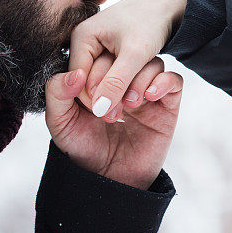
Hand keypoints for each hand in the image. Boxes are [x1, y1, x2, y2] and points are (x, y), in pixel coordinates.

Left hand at [44, 58, 182, 189]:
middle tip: (106, 105)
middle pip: (129, 54)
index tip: (87, 94)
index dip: (94, 66)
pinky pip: (174, 80)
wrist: (111, 180)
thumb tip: (74, 73)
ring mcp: (147, 92)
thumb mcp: (61, 123)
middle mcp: (125, 80)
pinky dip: (163, 83)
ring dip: (140, 79)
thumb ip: (57, 95)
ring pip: (153, 63)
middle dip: (117, 76)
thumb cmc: (84, 150)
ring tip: (129, 105)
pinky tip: (148, 98)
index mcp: (100, 78)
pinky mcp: (167, 105)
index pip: (102, 52)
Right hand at [68, 0, 186, 118]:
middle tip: (126, 114)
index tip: (115, 115)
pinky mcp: (107, 52)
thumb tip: (98, 109)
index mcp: (82, 37)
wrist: (167, 7)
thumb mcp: (135, 55)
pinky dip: (124, 83)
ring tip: (137, 100)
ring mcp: (95, 47)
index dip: (96, 100)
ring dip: (120, 91)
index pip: (79, 80)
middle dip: (109, 96)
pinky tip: (136, 88)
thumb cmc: (150, 23)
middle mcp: (84, 41)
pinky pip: (111, 75)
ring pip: (102, 80)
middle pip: (89, 81)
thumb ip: (116, 82)